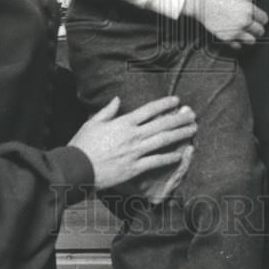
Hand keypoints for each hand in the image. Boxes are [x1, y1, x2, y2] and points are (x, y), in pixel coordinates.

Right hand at [68, 96, 196, 190]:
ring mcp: (135, 152)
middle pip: (162, 124)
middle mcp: (133, 135)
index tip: (177, 100)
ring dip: (180, 134)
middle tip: (192, 115)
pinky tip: (180, 154)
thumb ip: (108, 110)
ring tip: (193, 129)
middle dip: (179, 118)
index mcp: (123, 123)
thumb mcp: (93, 123)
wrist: (76, 169)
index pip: (150, 110)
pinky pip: (156, 161)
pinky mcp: (134, 168)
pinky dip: (169, 157)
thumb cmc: (82, 145)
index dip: (165, 104)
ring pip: (163, 141)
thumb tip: (118, 99)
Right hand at [183, 0, 267, 48]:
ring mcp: (236, 30)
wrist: (202, 3)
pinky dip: (238, 43)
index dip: (261, 18)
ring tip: (246, 33)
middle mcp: (244, 21)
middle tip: (253, 26)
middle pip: (260, 31)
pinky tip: (236, 37)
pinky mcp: (227, 38)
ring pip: (252, 40)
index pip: (264, 19)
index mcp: (249, 9)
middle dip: (257, 28)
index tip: (258, 18)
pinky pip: (238, 45)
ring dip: (250, 37)